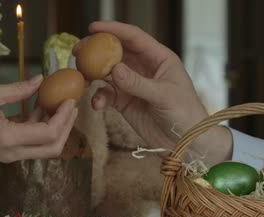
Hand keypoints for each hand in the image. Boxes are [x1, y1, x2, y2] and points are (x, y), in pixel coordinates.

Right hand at [0, 75, 77, 162]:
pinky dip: (41, 128)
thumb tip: (40, 80)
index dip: (63, 118)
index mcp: (9, 139)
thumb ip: (17, 89)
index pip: (48, 133)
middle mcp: (15, 152)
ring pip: (45, 148)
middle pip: (54, 148)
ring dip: (56, 128)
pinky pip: (33, 144)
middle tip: (71, 107)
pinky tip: (40, 108)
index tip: (69, 101)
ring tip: (58, 104)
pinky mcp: (10, 153)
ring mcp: (13, 156)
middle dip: (67, 127)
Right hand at [77, 21, 231, 162]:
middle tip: (78, 52)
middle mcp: (144, 68)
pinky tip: (97, 104)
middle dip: (97, 51)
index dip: (114, 30)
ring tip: (83, 78)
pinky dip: (99, 97)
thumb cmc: (185, 113)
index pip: (134, 37)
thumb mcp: (164, 96)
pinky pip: (107, 94)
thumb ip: (138, 83)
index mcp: (159, 58)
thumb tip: (114, 69)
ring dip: (93, 74)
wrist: (185, 142)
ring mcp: (133, 85)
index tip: (93, 27)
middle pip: (116, 52)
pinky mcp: (125, 102)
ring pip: (107, 73)